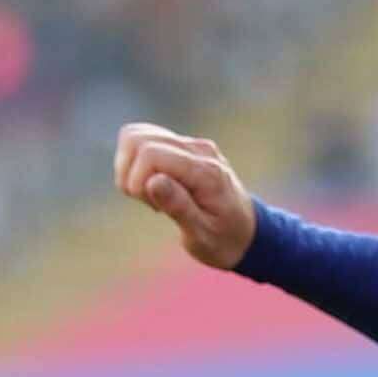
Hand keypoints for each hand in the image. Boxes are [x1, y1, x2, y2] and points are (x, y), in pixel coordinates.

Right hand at [116, 123, 257, 268]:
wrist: (248, 233)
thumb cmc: (225, 241)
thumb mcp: (202, 236)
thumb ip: (178, 207)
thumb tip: (152, 181)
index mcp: (205, 172)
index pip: (150, 153)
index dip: (136, 181)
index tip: (153, 208)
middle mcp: (198, 149)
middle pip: (138, 138)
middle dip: (129, 174)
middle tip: (148, 201)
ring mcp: (191, 144)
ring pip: (136, 135)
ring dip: (130, 168)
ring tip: (150, 195)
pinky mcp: (183, 146)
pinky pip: (145, 141)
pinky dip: (136, 164)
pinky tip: (152, 187)